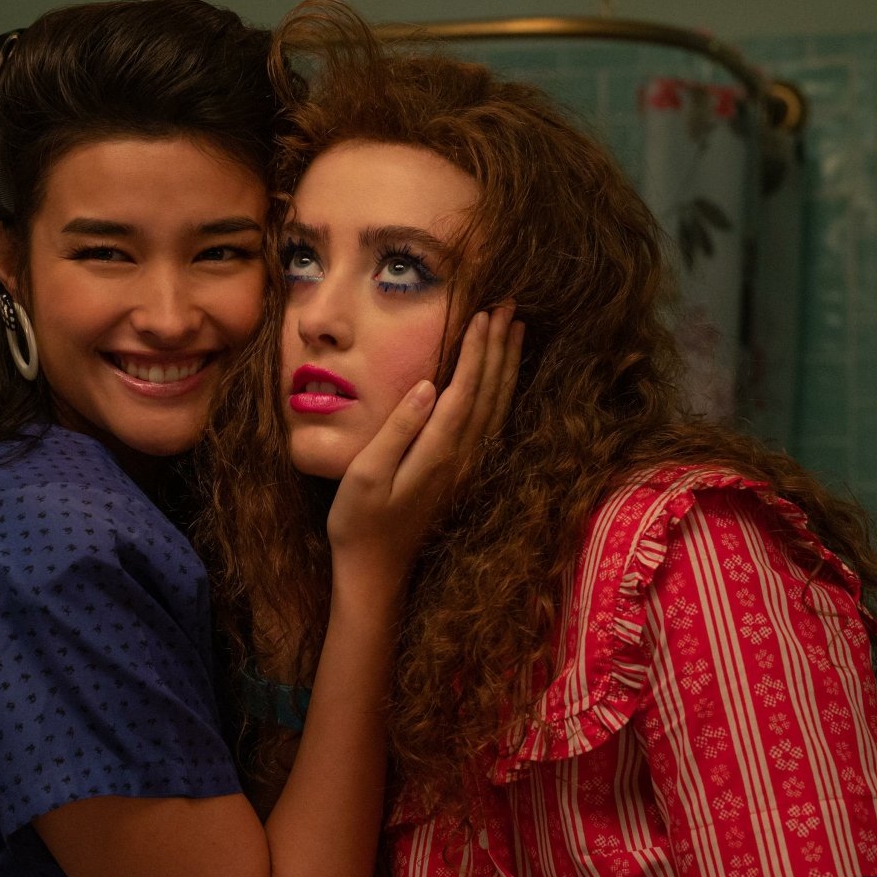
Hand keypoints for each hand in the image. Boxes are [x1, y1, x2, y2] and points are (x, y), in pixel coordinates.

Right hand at [326, 307, 523, 587]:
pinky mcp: (462, 474)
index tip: (483, 313)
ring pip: (496, 407)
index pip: (465, 391)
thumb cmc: (360, 522)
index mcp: (439, 453)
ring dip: (506, 366)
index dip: (476, 351)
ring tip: (515, 330)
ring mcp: (466, 468)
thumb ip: (399, 429)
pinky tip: (502, 377)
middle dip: (498, 347)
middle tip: (507, 305)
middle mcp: (462, 458)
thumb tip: (428, 386)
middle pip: (488, 393)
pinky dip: (501, 393)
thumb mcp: (368, 474)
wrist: (375, 571)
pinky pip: (491, 423)